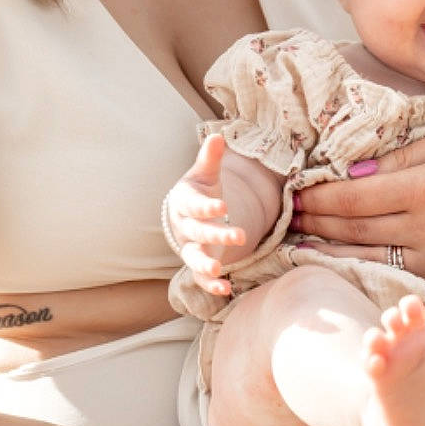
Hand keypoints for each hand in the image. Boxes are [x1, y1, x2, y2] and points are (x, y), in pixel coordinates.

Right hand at [165, 134, 245, 297]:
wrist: (186, 215)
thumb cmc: (199, 192)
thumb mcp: (204, 174)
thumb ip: (210, 158)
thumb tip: (217, 135)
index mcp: (185, 202)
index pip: (195, 205)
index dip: (207, 207)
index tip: (222, 206)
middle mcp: (186, 227)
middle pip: (198, 232)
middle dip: (217, 234)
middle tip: (239, 235)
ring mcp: (191, 247)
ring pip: (194, 259)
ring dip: (205, 265)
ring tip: (220, 270)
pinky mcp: (199, 264)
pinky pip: (201, 278)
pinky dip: (211, 285)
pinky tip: (227, 290)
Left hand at [290, 124, 424, 282]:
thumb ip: (408, 155)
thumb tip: (356, 172)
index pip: (351, 196)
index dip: (315, 197)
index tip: (291, 191)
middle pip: (352, 230)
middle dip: (312, 224)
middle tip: (282, 218)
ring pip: (367, 258)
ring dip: (326, 252)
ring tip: (297, 243)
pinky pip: (395, 276)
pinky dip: (362, 270)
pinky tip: (341, 264)